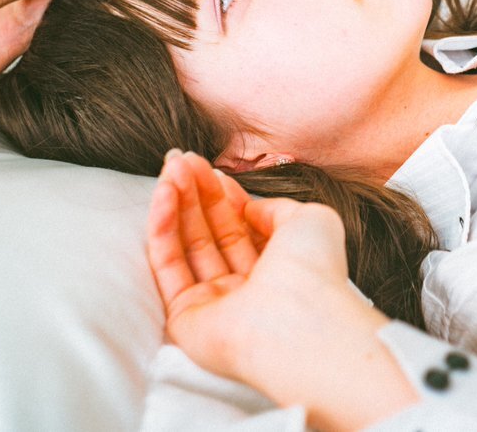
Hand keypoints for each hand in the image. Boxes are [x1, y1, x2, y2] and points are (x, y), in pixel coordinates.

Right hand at [148, 151, 417, 429]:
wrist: (299, 319)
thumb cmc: (314, 271)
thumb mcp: (310, 220)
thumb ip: (276, 208)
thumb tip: (248, 208)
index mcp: (277, 271)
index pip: (241, 228)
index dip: (223, 195)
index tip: (208, 166)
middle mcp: (245, 289)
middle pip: (211, 234)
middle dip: (195, 193)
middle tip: (180, 158)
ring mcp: (213, 306)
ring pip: (187, 247)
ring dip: (176, 203)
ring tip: (170, 166)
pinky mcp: (184, 319)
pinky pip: (168, 267)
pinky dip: (162, 228)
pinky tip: (164, 193)